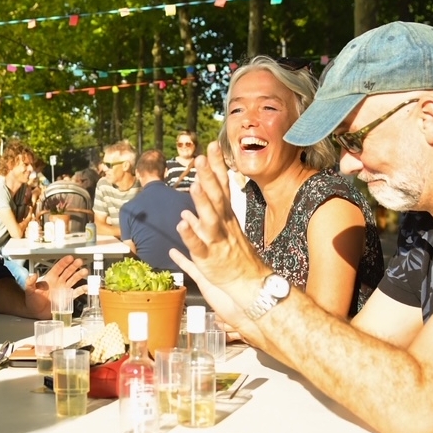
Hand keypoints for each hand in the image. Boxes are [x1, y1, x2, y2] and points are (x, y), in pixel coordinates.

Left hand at [24, 255, 88, 318]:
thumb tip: (33, 274)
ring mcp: (64, 289)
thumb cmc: (32, 300)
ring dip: (79, 275)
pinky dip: (82, 290)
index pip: (58, 268)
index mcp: (50, 278)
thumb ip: (30, 282)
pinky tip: (87, 287)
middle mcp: (58, 282)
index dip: (64, 262)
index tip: (70, 258)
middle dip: (74, 266)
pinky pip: (76, 292)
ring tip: (85, 271)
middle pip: (68, 272)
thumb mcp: (29, 290)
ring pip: (73, 280)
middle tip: (79, 261)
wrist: (36, 312)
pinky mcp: (67, 298)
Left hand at [168, 143, 271, 335]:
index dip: (216, 167)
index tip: (211, 147)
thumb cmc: (235, 260)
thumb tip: (185, 212)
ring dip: (202, 202)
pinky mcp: (210, 259)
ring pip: (210, 219)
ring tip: (195, 184)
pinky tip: (181, 224)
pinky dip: (190, 236)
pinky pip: (199, 246)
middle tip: (201, 157)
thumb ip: (202, 222)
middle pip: (216, 197)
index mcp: (226, 219)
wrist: (251, 285)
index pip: (221, 187)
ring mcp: (218, 242)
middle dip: (209, 177)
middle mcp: (224, 226)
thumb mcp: (222, 233)